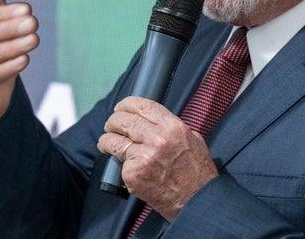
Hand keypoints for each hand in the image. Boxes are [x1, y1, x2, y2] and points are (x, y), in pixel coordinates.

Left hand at [97, 97, 218, 221]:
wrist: (197, 201)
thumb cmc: (197, 173)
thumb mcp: (193, 140)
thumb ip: (174, 128)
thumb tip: (156, 122)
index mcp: (173, 127)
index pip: (143, 106)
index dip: (127, 104)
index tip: (121, 107)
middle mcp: (158, 138)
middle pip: (125, 120)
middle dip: (113, 121)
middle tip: (111, 125)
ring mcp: (144, 156)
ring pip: (114, 140)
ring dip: (107, 140)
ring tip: (107, 142)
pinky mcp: (134, 174)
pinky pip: (119, 162)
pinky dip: (117, 163)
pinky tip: (121, 165)